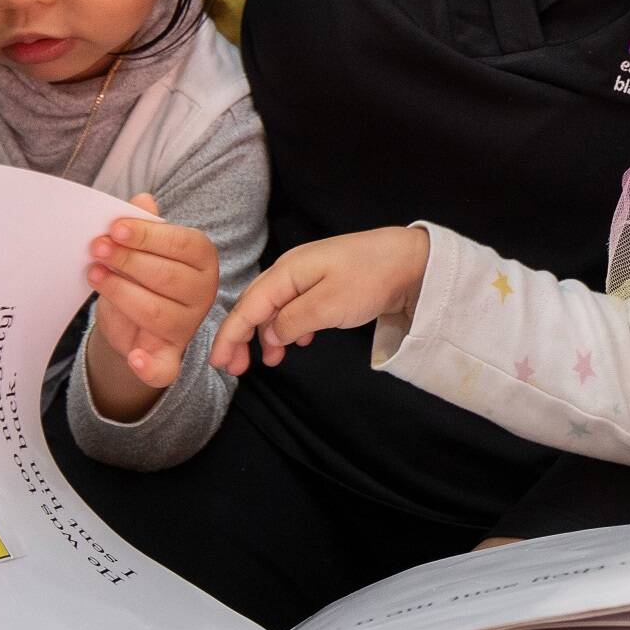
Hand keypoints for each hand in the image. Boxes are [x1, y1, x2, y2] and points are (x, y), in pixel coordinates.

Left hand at [82, 197, 221, 422]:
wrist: (133, 318)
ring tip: (94, 275)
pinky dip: (148, 365)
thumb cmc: (141, 272)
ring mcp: (188, 326)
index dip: (147, 235)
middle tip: (97, 248)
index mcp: (203, 258)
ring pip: (155, 312)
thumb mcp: (142, 245)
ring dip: (121, 293)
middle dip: (128, 261)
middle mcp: (203, 292)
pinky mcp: (170, 355)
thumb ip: (143, 224)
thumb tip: (142, 200)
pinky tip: (133, 355)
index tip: (115, 228)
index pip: (181, 243)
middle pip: (167, 276)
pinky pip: (164, 367)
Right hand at [212, 226, 433, 376]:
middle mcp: (291, 270)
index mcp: (286, 272)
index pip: (247, 307)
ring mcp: (308, 274)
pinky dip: (289, 327)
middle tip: (235, 369)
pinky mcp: (325, 282)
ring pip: (274, 307)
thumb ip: (292, 322)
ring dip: (267, 335)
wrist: (410, 260)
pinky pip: (294, 306)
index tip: (218, 363)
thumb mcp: (327, 306)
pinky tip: (300, 341)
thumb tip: (271, 336)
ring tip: (271, 361)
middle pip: (254, 305)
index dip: (229, 336)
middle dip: (241, 337)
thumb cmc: (369, 280)